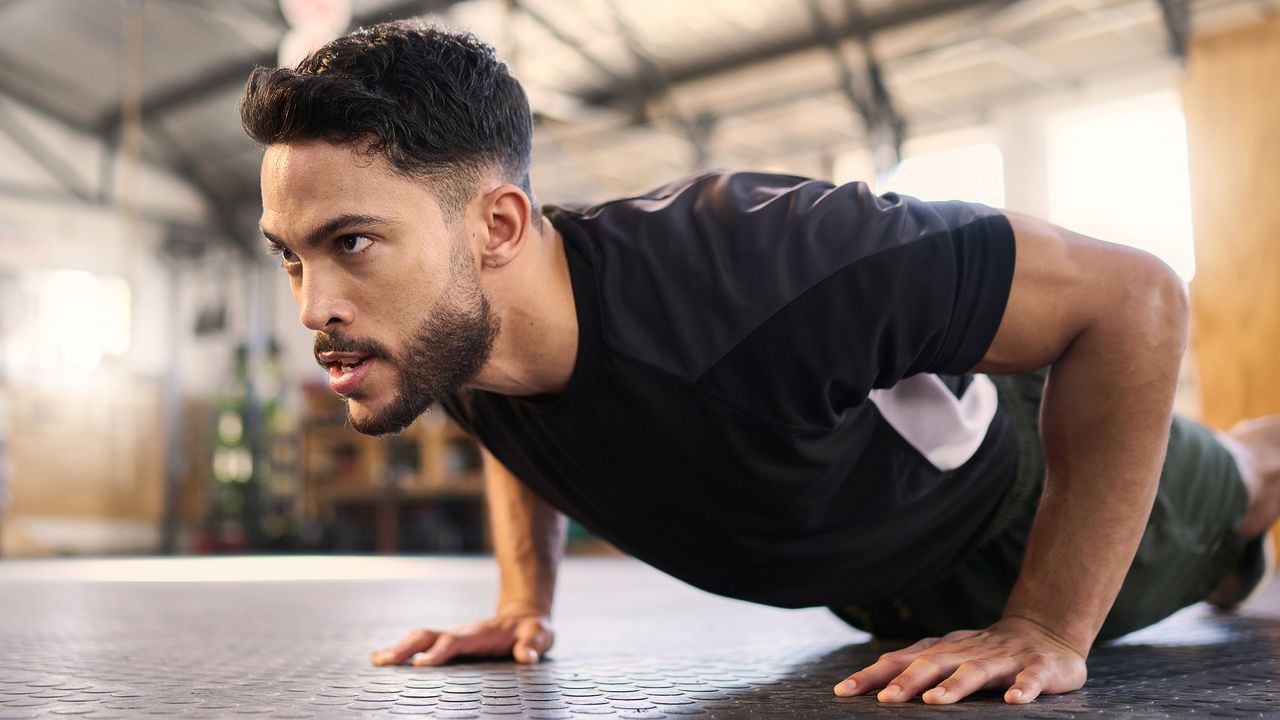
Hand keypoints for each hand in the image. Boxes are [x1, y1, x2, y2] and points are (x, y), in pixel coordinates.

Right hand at [371, 614, 552, 666]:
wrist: (524, 617)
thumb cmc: (532, 630)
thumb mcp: (540, 635)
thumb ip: (534, 644)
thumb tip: (527, 656)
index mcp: (479, 633)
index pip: (454, 641)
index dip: (438, 653)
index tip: (421, 666)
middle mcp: (461, 633)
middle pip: (428, 636)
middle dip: (406, 648)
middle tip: (383, 662)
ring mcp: (453, 636)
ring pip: (420, 638)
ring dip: (398, 648)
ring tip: (376, 660)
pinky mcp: (449, 642)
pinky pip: (421, 644)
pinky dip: (400, 648)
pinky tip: (381, 657)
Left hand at [832, 616, 1087, 704]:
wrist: (1045, 631)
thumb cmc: (985, 651)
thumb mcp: (948, 655)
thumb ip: (915, 666)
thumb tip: (872, 686)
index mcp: (944, 650)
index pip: (901, 660)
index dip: (872, 675)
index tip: (843, 691)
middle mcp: (968, 651)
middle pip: (933, 663)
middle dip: (908, 681)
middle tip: (885, 700)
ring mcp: (1004, 659)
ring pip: (977, 671)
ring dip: (955, 685)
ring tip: (935, 700)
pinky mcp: (1038, 668)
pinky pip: (1031, 679)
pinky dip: (1023, 689)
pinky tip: (1014, 701)